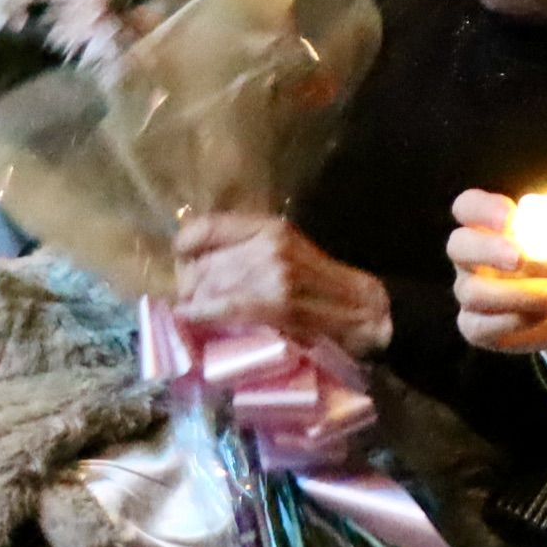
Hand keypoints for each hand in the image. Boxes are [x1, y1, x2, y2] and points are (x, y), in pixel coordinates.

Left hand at [173, 212, 393, 356]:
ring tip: (193, 314)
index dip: (184, 247)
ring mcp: (271, 275)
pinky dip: (201, 315)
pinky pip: (222, 307)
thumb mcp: (286, 249)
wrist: (365, 309)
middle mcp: (267, 245)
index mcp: (270, 227)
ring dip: (192, 304)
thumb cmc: (322, 283)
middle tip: (188, 300)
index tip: (181, 262)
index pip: (206, 227)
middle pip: (201, 263)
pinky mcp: (274, 305)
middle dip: (187, 284)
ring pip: (207, 287)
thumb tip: (196, 259)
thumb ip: (247, 247)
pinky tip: (193, 319)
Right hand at [448, 188, 546, 366]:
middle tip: (520, 258)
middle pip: (458, 245)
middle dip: (488, 250)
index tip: (511, 216)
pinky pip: (479, 326)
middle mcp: (473, 256)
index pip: (468, 206)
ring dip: (518, 293)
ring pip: (473, 292)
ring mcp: (470, 292)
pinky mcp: (474, 326)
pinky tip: (544, 317)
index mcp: (493, 225)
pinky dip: (515, 323)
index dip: (482, 209)